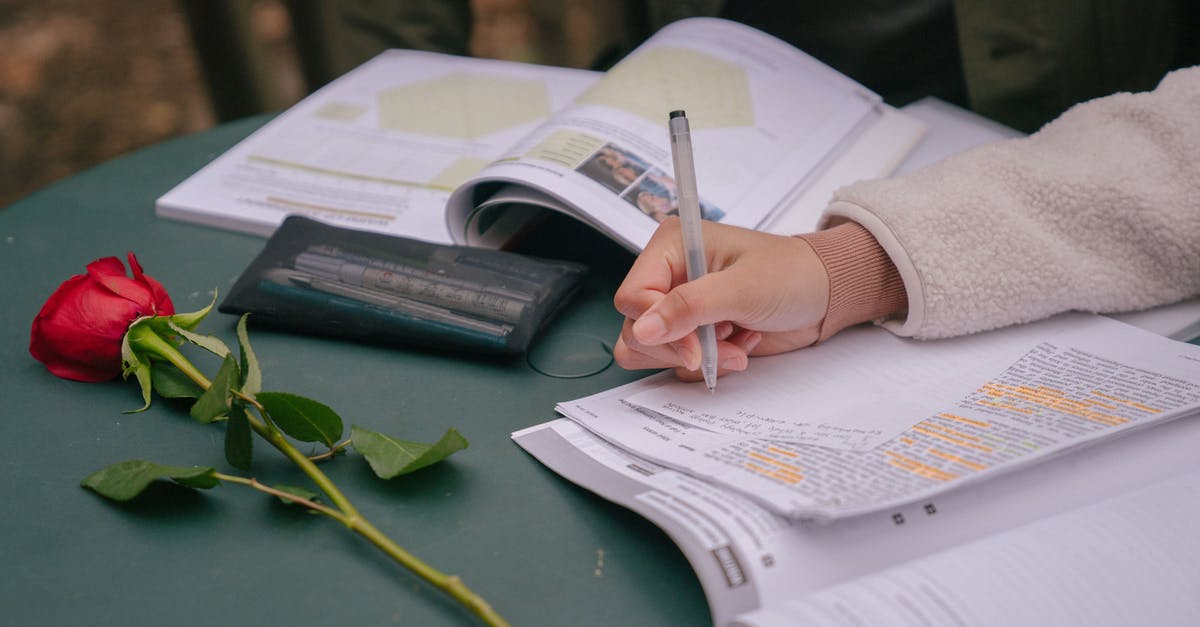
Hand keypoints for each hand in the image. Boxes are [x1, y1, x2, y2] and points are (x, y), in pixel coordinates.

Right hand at [613, 218, 829, 380]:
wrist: (824, 294)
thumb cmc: (790, 274)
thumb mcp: (741, 288)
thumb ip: (688, 307)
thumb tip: (642, 329)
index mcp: (671, 247)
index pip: (632, 298)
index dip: (658, 327)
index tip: (694, 348)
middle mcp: (668, 275)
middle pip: (637, 329)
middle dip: (683, 347)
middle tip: (724, 343)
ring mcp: (679, 306)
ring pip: (651, 350)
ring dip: (696, 358)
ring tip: (734, 343)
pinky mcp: (693, 332)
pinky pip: (678, 363)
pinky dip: (710, 362)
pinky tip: (739, 342)